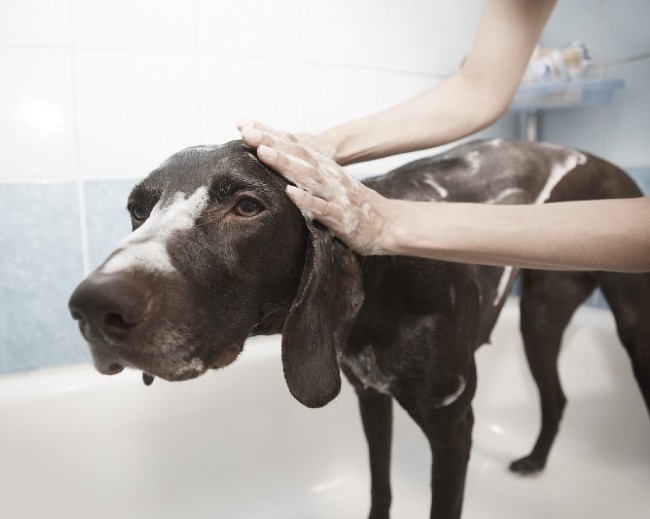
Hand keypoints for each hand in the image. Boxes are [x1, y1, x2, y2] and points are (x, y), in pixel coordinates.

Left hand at [237, 119, 392, 254]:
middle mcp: (329, 177)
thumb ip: (308, 176)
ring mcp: (336, 196)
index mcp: (324, 169)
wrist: (389, 224)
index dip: (270, 135)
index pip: (295, 147)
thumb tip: (279, 167)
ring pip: (309, 177)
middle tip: (247, 132)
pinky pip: (323, 209)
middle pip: (298, 156)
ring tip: (264, 153)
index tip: (244, 125)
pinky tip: (290, 193)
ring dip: (286, 164)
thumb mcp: (330, 186)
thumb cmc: (355, 207)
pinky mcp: (343, 217)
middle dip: (272, 143)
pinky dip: (307, 201)